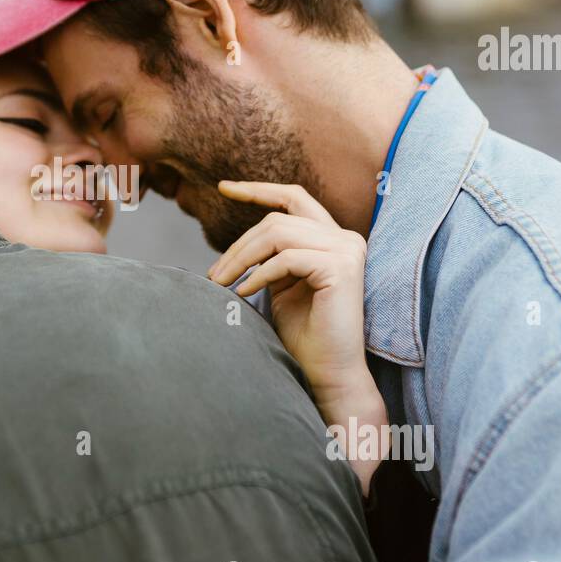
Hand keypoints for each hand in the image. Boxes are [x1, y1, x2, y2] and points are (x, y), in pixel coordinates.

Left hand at [208, 181, 386, 492]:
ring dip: (242, 258)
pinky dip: (260, 275)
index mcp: (332, 239)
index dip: (259, 189)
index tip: (223, 187)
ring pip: (279, 233)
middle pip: (278, 218)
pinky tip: (245, 294)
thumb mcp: (280, 286)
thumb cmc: (303, 336)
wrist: (329, 374)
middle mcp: (345, 238)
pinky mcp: (342, 268)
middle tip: (213, 275)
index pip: (294, 198)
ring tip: (222, 284)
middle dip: (239, 244)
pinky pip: (288, 258)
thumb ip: (269, 258)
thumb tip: (236, 246)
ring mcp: (347, 250)